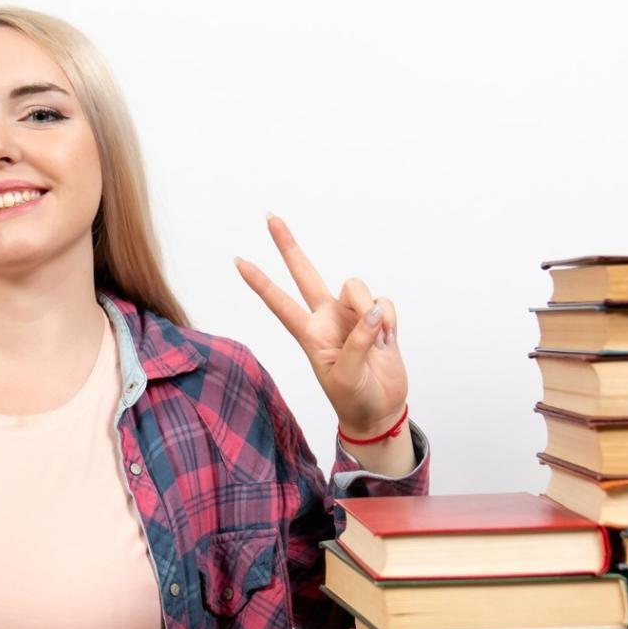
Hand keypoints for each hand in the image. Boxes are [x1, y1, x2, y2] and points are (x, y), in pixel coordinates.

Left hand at [234, 213, 407, 436]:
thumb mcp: (345, 376)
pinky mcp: (378, 319)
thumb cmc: (353, 399)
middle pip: (305, 273)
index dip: (259, 283)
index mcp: (309, 333)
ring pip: (356, 287)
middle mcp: (328, 318)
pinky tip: (388, 342)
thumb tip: (373, 312)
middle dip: (288, 246)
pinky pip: (384, 304)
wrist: (380, 411)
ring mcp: (353, 316)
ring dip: (367, 308)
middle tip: (270, 218)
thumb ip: (357, 342)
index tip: (238, 262)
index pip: (279, 302)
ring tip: (377, 340)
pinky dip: (390, 321)